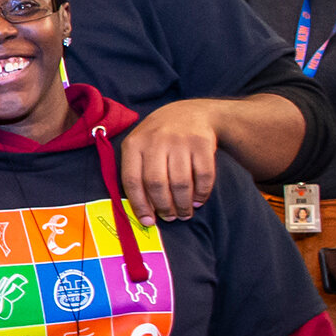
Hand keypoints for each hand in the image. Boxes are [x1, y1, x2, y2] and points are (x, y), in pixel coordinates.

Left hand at [121, 99, 220, 222]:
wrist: (191, 113)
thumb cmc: (160, 138)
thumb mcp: (140, 146)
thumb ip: (137, 173)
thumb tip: (143, 210)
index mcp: (134, 144)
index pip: (131, 180)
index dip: (139, 204)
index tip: (147, 222)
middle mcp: (155, 141)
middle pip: (156, 184)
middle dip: (163, 207)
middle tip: (169, 217)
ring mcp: (180, 141)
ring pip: (180, 182)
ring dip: (183, 204)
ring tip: (184, 213)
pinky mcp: (202, 143)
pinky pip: (203, 175)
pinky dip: (202, 193)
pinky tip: (198, 200)